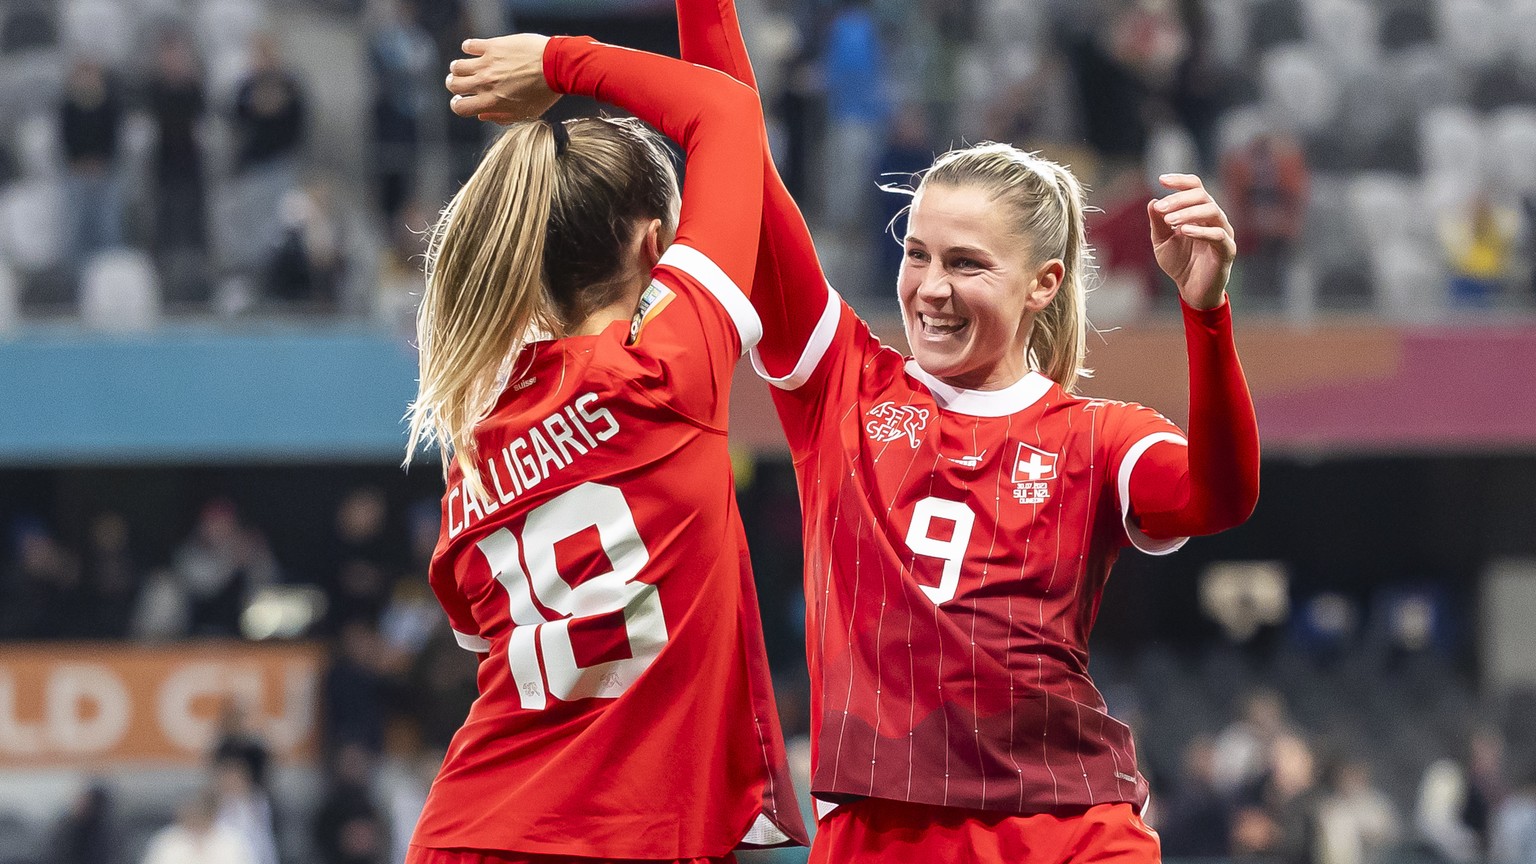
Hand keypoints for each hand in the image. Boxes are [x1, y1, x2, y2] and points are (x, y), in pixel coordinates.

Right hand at [445, 34, 559, 123]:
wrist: (557, 66)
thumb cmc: (544, 92)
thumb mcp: (525, 113)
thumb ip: (501, 117)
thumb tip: (482, 116)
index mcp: (492, 102)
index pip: (460, 107)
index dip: (457, 104)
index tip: (461, 100)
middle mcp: (485, 83)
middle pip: (453, 85)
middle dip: (454, 85)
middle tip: (461, 82)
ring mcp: (487, 64)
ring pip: (457, 66)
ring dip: (459, 67)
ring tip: (467, 66)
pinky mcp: (492, 46)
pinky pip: (469, 45)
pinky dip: (468, 48)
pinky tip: (475, 50)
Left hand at [1148, 174, 1236, 309]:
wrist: (1191, 290)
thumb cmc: (1179, 263)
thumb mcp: (1161, 242)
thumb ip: (1158, 223)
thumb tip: (1152, 202)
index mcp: (1199, 212)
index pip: (1195, 187)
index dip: (1180, 181)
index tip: (1161, 180)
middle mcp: (1214, 218)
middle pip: (1202, 196)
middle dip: (1178, 199)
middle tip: (1160, 209)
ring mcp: (1223, 232)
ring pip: (1211, 211)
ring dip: (1188, 212)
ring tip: (1169, 221)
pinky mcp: (1227, 250)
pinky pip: (1218, 235)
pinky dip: (1201, 231)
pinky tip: (1184, 231)